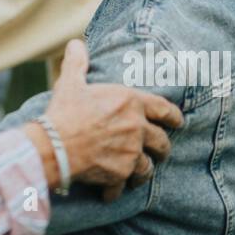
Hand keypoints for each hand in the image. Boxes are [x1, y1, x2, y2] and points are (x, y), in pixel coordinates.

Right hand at [42, 40, 183, 202]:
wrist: (55, 144)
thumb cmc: (64, 111)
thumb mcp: (71, 82)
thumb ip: (77, 63)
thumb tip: (75, 44)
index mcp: (130, 102)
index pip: (164, 109)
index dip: (174, 117)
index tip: (179, 122)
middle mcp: (136, 128)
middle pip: (161, 142)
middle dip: (162, 148)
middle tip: (159, 152)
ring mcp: (131, 153)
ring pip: (147, 167)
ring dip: (143, 171)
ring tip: (136, 173)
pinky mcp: (121, 174)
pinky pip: (125, 185)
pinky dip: (118, 189)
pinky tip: (110, 190)